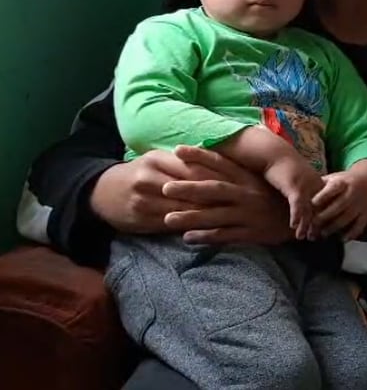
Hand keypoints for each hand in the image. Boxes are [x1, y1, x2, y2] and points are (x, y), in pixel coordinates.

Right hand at [91, 148, 230, 233]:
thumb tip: (218, 161)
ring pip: (182, 209)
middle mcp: (150, 179)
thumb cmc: (139, 173)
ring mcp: (144, 201)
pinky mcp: (140, 219)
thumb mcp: (158, 160)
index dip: (218, 177)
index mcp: (158, 160)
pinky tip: (206, 230)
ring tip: (230, 217)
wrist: (102, 191)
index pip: (194, 168)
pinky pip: (169, 224)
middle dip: (216, 197)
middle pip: (190, 190)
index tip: (239, 183)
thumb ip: (184, 162)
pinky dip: (189, 226)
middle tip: (241, 203)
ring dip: (206, 214)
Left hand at [160, 146, 290, 244]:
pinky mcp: (253, 232)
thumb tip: (213, 162)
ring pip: (216, 215)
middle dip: (189, 188)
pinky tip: (188, 238)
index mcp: (248, 178)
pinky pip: (226, 235)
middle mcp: (247, 194)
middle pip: (214, 190)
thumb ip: (238, 175)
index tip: (177, 149)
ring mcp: (249, 214)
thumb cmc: (276, 198)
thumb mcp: (260, 182)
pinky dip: (207, 237)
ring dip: (191, 217)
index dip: (199, 156)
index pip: (221, 163)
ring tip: (168, 219)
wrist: (305, 218)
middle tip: (165, 188)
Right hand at [261, 155, 323, 240]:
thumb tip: (306, 206)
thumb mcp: (300, 180)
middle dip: (318, 225)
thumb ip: (305, 192)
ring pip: (309, 209)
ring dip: (306, 225)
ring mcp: (305, 186)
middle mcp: (315, 186)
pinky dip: (296, 216)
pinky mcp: (293, 186)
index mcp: (318, 184)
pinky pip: (297, 204)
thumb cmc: (285, 168)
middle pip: (319, 209)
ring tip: (304, 237)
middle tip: (316, 238)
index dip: (324, 218)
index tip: (323, 231)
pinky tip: (294, 226)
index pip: (325, 205)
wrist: (275, 154)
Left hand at [312, 159, 366, 240]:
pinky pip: (360, 224)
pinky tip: (343, 239)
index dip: (322, 197)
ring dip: (334, 227)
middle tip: (312, 225)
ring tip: (323, 234)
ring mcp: (360, 204)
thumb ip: (320, 185)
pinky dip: (352, 233)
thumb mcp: (334, 177)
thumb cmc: (346, 180)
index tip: (311, 204)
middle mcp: (352, 193)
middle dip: (324, 217)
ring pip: (347, 217)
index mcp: (343, 183)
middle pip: (338, 206)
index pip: (332, 189)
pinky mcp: (366, 213)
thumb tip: (302, 196)